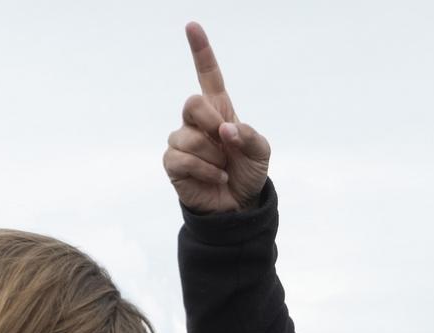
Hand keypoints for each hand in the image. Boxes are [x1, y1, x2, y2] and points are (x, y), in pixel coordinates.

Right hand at [164, 22, 269, 212]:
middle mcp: (196, 122)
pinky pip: (184, 159)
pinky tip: (217, 177)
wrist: (239, 205)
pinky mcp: (173, 163)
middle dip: (211, 122)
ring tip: (223, 167)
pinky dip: (206, 170)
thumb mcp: (260, 153)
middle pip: (192, 103)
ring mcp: (182, 141)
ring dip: (214, 156)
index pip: (208, 75)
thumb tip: (225, 130)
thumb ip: (249, 135)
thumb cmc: (247, 172)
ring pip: (189, 137)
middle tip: (225, 142)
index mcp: (219, 110)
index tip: (193, 27)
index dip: (201, 51)